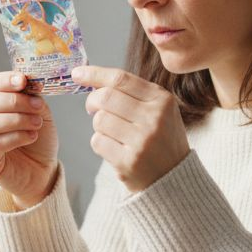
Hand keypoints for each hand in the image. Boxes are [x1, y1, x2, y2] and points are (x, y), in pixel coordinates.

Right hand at [0, 72, 58, 208]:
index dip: (3, 80)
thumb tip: (26, 79)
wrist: (43, 171)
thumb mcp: (39, 112)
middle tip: (38, 106)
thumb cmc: (38, 140)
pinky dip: (16, 137)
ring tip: (37, 124)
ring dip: (17, 119)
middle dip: (14, 101)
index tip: (24, 80)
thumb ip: (31, 96)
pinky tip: (31, 137)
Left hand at [73, 65, 188, 192]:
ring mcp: (142, 141)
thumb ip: (131, 93)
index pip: (121, 79)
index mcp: (162, 100)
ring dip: (98, 125)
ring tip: (111, 132)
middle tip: (92, 108)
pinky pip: (98, 142)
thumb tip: (93, 80)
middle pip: (106, 97)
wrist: (174, 177)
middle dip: (92, 101)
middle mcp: (154, 118)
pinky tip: (114, 147)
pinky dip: (100, 142)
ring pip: (99, 120)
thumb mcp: (158, 110)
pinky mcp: (129, 162)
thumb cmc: (160, 139)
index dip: (95, 74)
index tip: (77, 73)